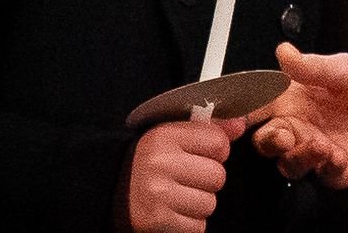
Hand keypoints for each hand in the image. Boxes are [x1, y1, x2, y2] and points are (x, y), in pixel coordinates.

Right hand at [128, 115, 243, 232]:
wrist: (107, 192)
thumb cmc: (146, 164)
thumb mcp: (170, 138)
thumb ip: (207, 128)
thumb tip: (240, 124)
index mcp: (163, 136)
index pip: (218, 142)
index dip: (214, 152)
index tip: (197, 156)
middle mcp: (160, 163)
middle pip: (218, 176)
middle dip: (206, 181)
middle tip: (182, 180)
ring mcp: (158, 195)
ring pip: (210, 204)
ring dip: (197, 205)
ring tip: (175, 198)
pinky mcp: (159, 222)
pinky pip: (198, 227)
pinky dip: (188, 225)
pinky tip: (170, 214)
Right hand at [249, 42, 347, 189]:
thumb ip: (312, 66)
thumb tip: (282, 52)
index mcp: (301, 97)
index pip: (263, 105)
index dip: (246, 109)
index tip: (238, 110)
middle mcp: (309, 125)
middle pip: (269, 141)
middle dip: (266, 141)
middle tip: (279, 134)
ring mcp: (326, 149)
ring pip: (292, 164)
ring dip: (295, 157)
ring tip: (313, 143)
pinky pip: (327, 177)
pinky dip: (325, 168)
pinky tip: (335, 153)